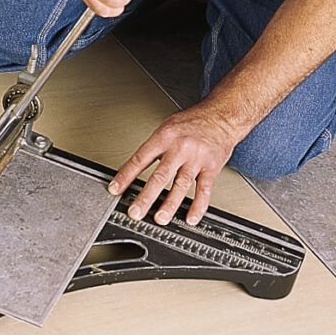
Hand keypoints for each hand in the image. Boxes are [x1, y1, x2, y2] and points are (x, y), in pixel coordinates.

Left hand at [108, 105, 242, 225]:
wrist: (221, 116)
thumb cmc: (193, 122)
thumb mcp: (168, 127)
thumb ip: (154, 147)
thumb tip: (135, 169)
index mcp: (165, 137)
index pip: (141, 158)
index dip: (126, 175)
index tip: (115, 189)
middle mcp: (180, 148)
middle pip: (160, 175)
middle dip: (146, 196)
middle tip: (135, 211)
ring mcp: (196, 159)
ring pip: (181, 185)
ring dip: (169, 204)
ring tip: (160, 218)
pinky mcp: (211, 168)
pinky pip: (204, 190)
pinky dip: (198, 206)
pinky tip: (191, 217)